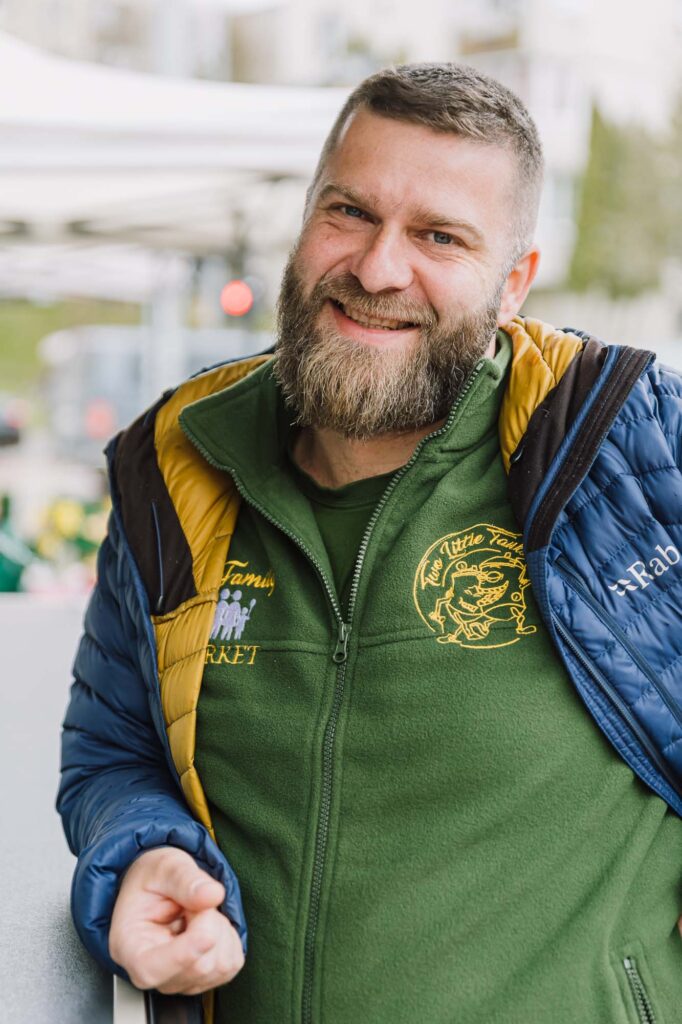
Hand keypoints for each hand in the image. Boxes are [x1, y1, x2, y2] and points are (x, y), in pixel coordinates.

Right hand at [109, 847, 244, 994]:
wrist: (159, 886)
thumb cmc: (153, 879)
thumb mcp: (164, 866)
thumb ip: (185, 880)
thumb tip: (212, 895)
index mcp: (130, 947)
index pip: (153, 970)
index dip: (186, 954)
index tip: (208, 933)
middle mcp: (153, 973)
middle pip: (199, 966)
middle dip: (209, 922)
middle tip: (193, 899)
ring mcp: (179, 980)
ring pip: (220, 966)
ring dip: (220, 928)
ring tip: (197, 911)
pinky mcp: (204, 979)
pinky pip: (232, 963)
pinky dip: (229, 937)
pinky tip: (208, 924)